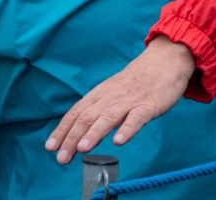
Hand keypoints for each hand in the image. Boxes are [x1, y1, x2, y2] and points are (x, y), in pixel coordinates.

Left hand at [45, 36, 195, 163]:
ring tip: (82, 148)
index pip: (77, 111)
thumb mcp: (114, 92)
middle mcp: (111, 96)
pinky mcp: (149, 104)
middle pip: (88, 116)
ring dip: (94, 132)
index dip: (63, 129)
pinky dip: (127, 129)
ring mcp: (130, 100)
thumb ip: (100, 111)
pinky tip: (119, 141)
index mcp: (101, 93)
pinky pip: (137, 117)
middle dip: (72, 137)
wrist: (165, 59)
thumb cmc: (137, 80)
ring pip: (109, 116)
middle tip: (61, 157)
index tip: (50, 146)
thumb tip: (81, 134)